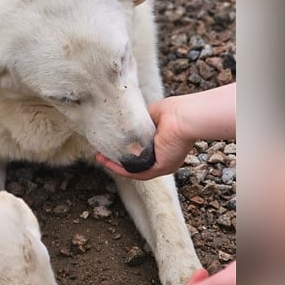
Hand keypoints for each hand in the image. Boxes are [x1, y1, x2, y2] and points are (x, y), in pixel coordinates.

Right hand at [95, 84, 235, 180]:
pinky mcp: (160, 168)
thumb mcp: (151, 116)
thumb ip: (139, 121)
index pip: (142, 152)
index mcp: (163, 146)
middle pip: (137, 163)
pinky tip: (109, 163)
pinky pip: (137, 173)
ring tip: (101, 159)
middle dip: (118, 160)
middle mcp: (164, 158)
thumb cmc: (172, 112)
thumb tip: (126, 122)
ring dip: (116, 166)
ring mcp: (162, 165)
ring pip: (135, 170)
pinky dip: (121, 169)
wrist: (183, 117)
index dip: (126, 150)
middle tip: (102, 155)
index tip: (111, 145)